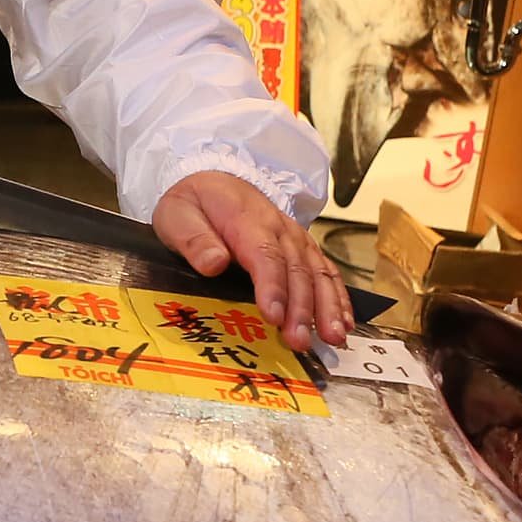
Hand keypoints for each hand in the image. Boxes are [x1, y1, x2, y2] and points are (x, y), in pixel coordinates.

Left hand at [153, 173, 349, 351]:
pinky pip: (326, 271)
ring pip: (318, 272)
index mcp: (246, 221)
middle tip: (299, 341)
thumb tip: (214, 263)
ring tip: (332, 338)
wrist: (216, 181)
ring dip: (327, 306)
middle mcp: (279, 229)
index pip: (265, 256)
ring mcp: (295, 239)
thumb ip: (193, 239)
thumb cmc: (195, 203)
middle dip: (301, 308)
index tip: (274, 316)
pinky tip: (343, 323)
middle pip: (296, 270)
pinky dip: (338, 297)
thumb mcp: (178, 214)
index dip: (273, 287)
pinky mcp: (303, 249)